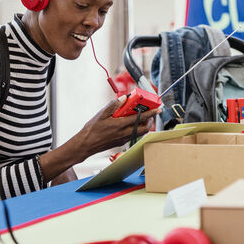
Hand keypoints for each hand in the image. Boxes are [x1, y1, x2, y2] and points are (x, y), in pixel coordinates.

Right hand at [39, 98, 159, 181]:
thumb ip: (114, 105)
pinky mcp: (121, 142)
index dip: (151, 113)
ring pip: (140, 132)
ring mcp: (123, 139)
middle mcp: (124, 133)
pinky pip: (133, 135)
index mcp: (120, 125)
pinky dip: (136, 128)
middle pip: (144, 128)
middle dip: (150, 120)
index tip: (158, 108)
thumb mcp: (101, 114)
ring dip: (143, 124)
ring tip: (140, 116)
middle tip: (150, 112)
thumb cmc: (92, 130)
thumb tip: (124, 98)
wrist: (85, 145)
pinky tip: (129, 123)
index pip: (140, 118)